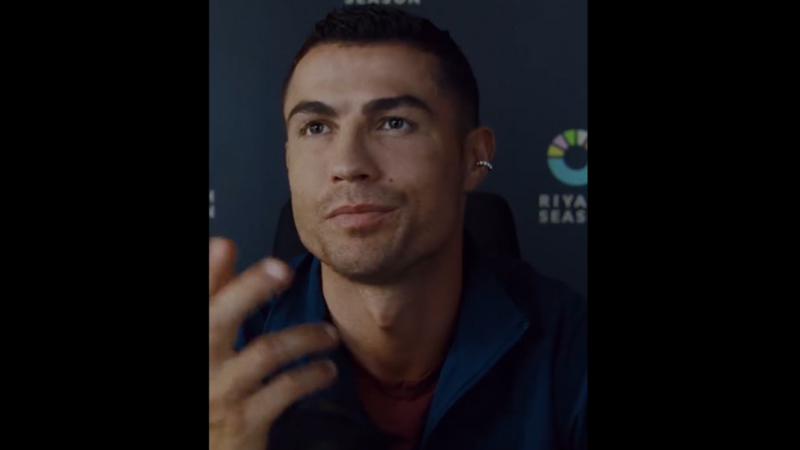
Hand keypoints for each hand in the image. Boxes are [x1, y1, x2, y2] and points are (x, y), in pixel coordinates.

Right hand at [209, 238, 338, 449]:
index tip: (224, 245)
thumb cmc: (210, 389)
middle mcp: (200, 366)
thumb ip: (214, 295)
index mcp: (195, 341)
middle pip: (219, 318)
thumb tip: (222, 245)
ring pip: (265, 352)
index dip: (208, 273)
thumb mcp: (207, 345)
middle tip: (281, 269)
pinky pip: (285, 389)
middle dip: (251, 288)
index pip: (202, 302)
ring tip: (329, 334)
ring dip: (304, 336)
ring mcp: (220, 393)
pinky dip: (311, 375)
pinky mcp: (245, 420)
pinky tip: (326, 369)